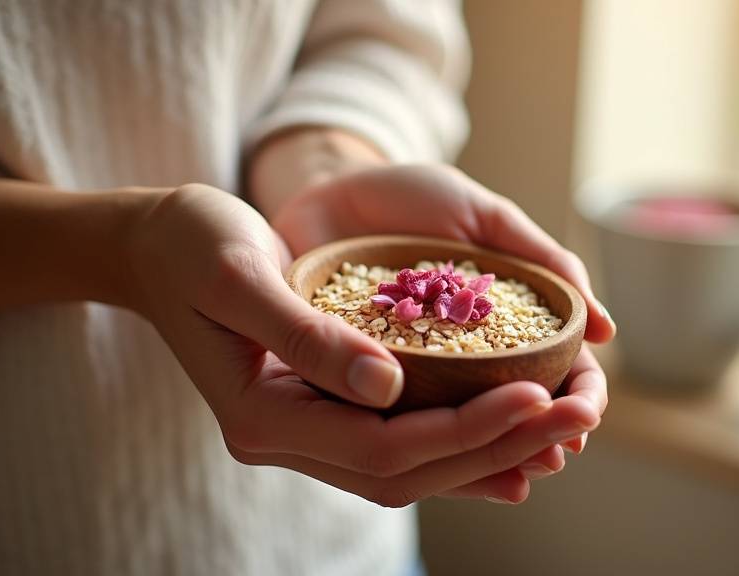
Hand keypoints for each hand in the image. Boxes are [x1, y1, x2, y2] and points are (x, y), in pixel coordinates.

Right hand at [126, 184, 599, 505]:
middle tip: (582, 409)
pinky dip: (459, 443)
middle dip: (502, 444)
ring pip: (413, 466)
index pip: (385, 446)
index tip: (537, 395)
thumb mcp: (240, 275)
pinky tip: (512, 436)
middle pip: (412, 468)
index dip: (466, 428)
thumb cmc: (191, 246)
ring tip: (566, 423)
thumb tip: (389, 388)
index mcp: (262, 417)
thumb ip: (308, 336)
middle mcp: (286, 441)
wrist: (156, 247)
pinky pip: (400, 444)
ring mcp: (304, 433)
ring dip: (493, 449)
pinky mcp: (321, 412)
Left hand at [269, 164, 613, 453]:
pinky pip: (392, 417)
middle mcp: (464, 357)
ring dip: (491, 453)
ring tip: (513, 472)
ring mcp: (414, 372)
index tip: (586, 411)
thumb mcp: (484, 218)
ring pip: (461, 426)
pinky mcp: (360, 379)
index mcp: (504, 322)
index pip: (559, 368)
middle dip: (543, 436)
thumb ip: (542, 261)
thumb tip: (606, 332)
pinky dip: (416, 439)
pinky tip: (432, 459)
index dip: (578, 394)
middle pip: (518, 409)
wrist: (329, 187)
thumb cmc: (414, 198)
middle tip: (555, 454)